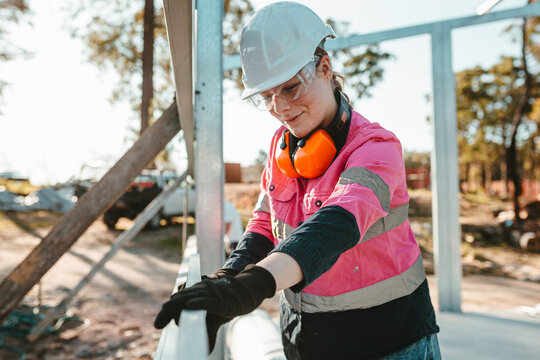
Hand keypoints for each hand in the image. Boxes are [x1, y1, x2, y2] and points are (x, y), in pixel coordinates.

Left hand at [154, 266, 275, 350]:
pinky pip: (208, 301)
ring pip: (192, 298)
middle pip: (180, 300)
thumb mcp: (214, 320)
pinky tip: (189, 305)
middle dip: (167, 311)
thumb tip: (203, 351)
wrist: (246, 293)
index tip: (157, 325)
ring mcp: (210, 294)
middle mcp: (200, 293)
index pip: (177, 304)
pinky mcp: (221, 300)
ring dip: (178, 304)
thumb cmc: (226, 305)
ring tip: (166, 309)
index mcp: (196, 297)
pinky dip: (199, 302)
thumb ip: (207, 333)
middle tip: (157, 324)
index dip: (166, 313)